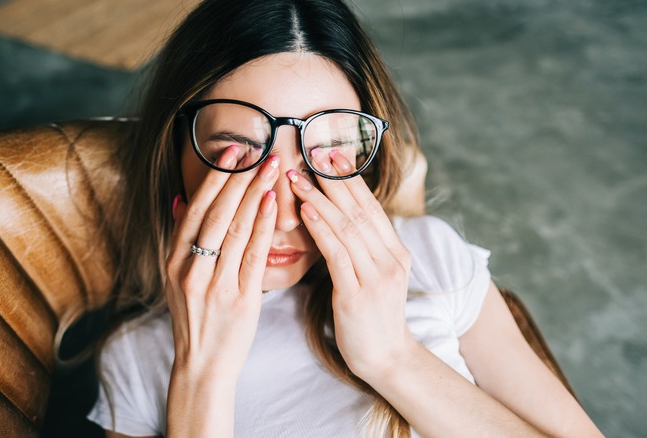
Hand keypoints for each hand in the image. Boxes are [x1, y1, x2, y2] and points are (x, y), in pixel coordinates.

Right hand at [165, 148, 278, 380]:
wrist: (202, 365)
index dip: (214, 177)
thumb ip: (180, 239)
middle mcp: (190, 269)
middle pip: (216, 213)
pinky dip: (262, 226)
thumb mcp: (177, 278)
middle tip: (259, 150)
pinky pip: (253, 255)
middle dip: (238, 178)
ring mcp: (214, 285)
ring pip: (235, 229)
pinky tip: (272, 203)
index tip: (232, 151)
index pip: (195, 209)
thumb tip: (180, 199)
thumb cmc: (195, 317)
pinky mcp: (240, 299)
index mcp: (174, 261)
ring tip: (272, 168)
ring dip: (254, 193)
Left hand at [287, 152, 416, 382]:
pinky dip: (320, 229)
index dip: (350, 179)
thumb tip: (339, 218)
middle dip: (334, 180)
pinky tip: (305, 211)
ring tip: (297, 178)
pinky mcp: (358, 294)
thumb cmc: (371, 317)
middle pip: (359, 210)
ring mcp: (377, 276)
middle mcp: (391, 259)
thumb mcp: (373, 276)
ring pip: (347, 227)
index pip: (370, 206)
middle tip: (311, 153)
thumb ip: (363, 248)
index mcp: (396, 252)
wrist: (386, 359)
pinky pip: (337, 254)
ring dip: (320, 199)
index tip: (330, 155)